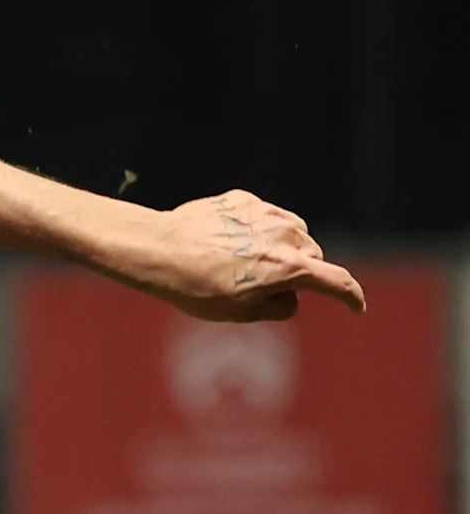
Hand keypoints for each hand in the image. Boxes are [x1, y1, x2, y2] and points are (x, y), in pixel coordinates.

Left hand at [106, 191, 363, 321]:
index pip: (336, 281)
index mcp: (290, 266)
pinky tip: (225, 243)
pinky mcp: (244, 200)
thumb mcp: (239, 312)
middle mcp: (287, 234)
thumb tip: (290, 296)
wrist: (157, 248)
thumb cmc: (195, 287)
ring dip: (281, 248)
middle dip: (299, 272)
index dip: (350, 297)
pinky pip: (263, 217)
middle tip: (264, 287)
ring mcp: (267, 213)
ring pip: (291, 233)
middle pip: (311, 256)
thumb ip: (277, 307)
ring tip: (241, 264)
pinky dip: (256, 231)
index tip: (355, 307)